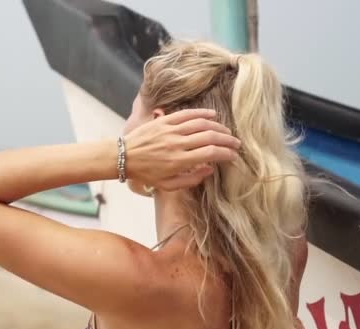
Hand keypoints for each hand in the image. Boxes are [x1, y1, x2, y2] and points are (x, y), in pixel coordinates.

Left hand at [123, 109, 239, 190]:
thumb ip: (190, 180)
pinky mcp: (164, 121)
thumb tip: (210, 169)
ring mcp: (170, 130)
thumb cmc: (146, 173)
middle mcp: (176, 144)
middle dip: (227, 140)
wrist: (124, 157)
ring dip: (218, 127)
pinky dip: (202, 113)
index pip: (210, 154)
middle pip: (209, 137)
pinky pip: (186, 114)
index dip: (225, 154)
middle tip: (236, 144)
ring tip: (227, 132)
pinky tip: (213, 115)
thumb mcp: (167, 185)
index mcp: (178, 161)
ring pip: (201, 124)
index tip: (233, 156)